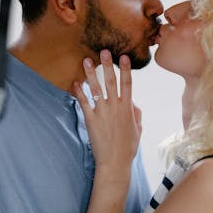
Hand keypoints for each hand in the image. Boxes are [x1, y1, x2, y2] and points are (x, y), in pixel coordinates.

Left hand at [74, 50, 141, 174]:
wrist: (115, 162)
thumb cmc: (128, 147)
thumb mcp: (137, 129)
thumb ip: (136, 114)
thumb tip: (133, 103)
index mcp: (127, 108)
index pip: (128, 83)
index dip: (126, 69)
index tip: (124, 56)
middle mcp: (115, 107)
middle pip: (111, 81)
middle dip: (108, 65)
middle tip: (104, 51)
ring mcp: (102, 112)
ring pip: (96, 88)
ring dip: (91, 74)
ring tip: (86, 60)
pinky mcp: (91, 119)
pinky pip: (83, 102)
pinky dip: (78, 92)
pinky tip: (74, 82)